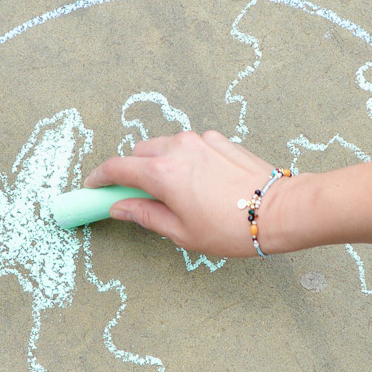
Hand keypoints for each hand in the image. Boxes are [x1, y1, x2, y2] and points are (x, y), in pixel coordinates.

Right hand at [82, 131, 292, 257]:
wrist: (278, 210)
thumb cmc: (230, 227)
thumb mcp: (181, 232)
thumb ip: (144, 215)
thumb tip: (119, 207)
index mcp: (162, 173)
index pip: (117, 168)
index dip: (100, 178)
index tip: (93, 187)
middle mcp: (177, 148)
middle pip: (139, 153)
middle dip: (132, 171)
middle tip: (137, 195)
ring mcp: (200, 140)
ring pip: (165, 146)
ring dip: (159, 162)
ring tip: (174, 191)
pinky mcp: (220, 139)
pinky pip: (191, 146)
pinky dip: (186, 159)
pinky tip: (200, 182)